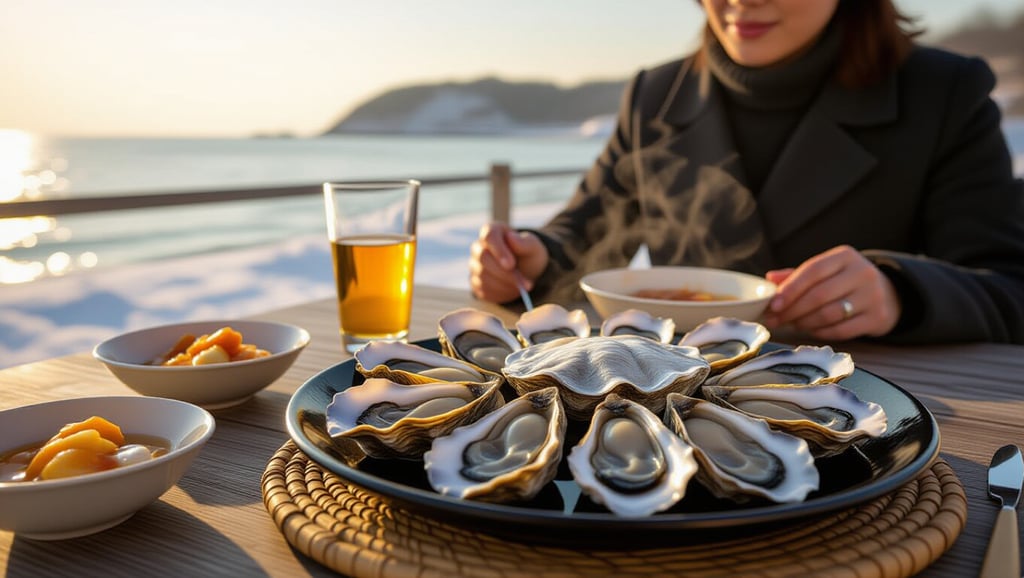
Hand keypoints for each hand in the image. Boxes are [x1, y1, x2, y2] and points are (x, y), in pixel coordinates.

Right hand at [468, 222, 548, 303]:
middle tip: (524, 284)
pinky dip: (500, 294)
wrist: (526, 271)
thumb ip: (524, 242)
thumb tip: (511, 238)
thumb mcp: (533, 247)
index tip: (511, 265)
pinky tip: (513, 292)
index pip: (489, 236)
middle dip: (505, 273)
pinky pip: (482, 290)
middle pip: (483, 258)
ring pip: (482, 276)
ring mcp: (474, 265)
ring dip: (504, 285)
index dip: (498, 250)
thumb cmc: (528, 254)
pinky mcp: (475, 282)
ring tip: (522, 288)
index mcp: (492, 231)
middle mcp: (479, 247)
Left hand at [762, 245, 900, 340]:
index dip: (790, 289)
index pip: (813, 270)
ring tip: (791, 324)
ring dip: (804, 322)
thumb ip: (797, 275)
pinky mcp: (878, 318)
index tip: (773, 304)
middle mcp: (862, 273)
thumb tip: (770, 279)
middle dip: (792, 310)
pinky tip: (810, 330)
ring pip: (829, 314)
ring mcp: (873, 296)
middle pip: (819, 295)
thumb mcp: (826, 271)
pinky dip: (820, 332)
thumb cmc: (845, 282)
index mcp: (845, 256)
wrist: (887, 294)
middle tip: (775, 320)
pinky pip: (841, 330)